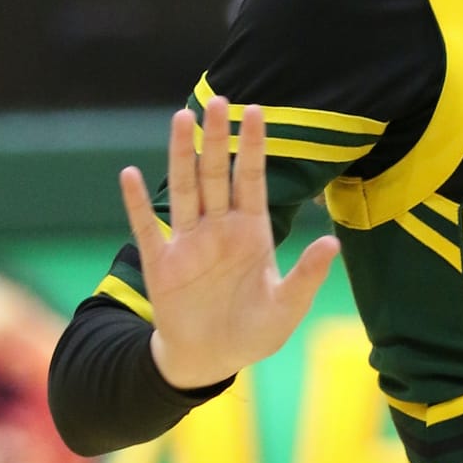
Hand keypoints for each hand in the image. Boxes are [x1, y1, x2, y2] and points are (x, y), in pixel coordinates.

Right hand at [118, 93, 338, 391]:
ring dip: (182, 155)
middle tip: (219, 101)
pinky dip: (138, 204)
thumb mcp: (286, 308)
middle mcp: (219, 229)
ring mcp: (188, 243)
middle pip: (216, 174)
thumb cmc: (252, 333)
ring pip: (184, 190)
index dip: (254, 146)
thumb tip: (332, 243)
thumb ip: (307, 276)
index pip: (252, 179)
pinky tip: (130, 176)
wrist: (210, 361)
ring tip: (181, 119)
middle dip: (218, 138)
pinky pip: (148, 228)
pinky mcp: (162, 263)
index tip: (257, 110)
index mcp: (251, 232)